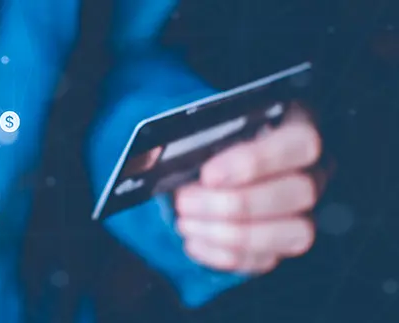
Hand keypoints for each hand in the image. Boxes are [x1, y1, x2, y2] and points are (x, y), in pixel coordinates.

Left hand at [175, 104, 322, 273]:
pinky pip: (268, 259)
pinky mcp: (283, 244)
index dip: (256, 162)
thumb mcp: (201, 126)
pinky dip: (225, 255)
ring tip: (186, 223)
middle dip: (235, 203)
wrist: (202, 170)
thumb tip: (158, 155)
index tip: (209, 176)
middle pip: (300, 192)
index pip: (300, 143)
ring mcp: (305, 211)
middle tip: (186, 201)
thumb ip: (192, 135)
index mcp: (298, 126)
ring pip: (295, 232)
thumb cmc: (208, 140)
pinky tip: (194, 241)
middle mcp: (313, 171)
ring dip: (232, 234)